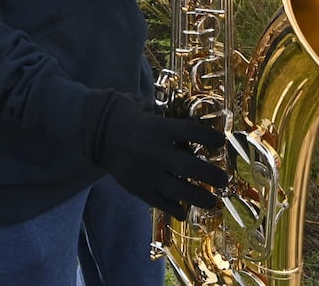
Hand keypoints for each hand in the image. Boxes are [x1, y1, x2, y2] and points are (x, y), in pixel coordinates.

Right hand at [84, 91, 226, 219]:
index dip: (209, 138)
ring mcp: (146, 173)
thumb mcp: (143, 105)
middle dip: (211, 175)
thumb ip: (164, 113)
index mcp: (157, 128)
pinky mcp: (137, 187)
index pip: (191, 132)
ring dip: (199, 197)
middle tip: (224, 180)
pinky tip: (183, 212)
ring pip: (178, 190)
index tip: (220, 142)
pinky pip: (159, 202)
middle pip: (190, 167)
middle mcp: (155, 152)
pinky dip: (173, 209)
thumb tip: (187, 116)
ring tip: (212, 201)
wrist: (94, 132)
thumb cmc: (122, 114)